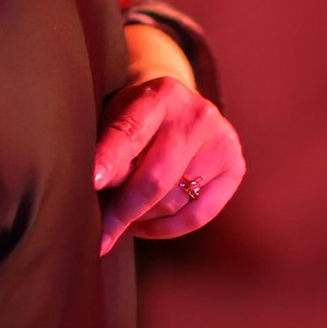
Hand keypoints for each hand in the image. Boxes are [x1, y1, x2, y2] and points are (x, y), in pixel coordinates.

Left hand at [93, 75, 245, 254]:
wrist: (178, 106)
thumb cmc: (135, 117)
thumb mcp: (115, 119)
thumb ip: (107, 150)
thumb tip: (94, 189)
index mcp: (161, 95)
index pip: (130, 134)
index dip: (109, 160)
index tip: (91, 183)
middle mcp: (197, 116)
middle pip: (155, 178)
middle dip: (121, 210)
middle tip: (98, 232)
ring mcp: (222, 142)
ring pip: (171, 202)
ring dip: (139, 218)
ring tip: (119, 217)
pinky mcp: (235, 168)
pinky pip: (196, 217)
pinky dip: (163, 228)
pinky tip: (143, 225)